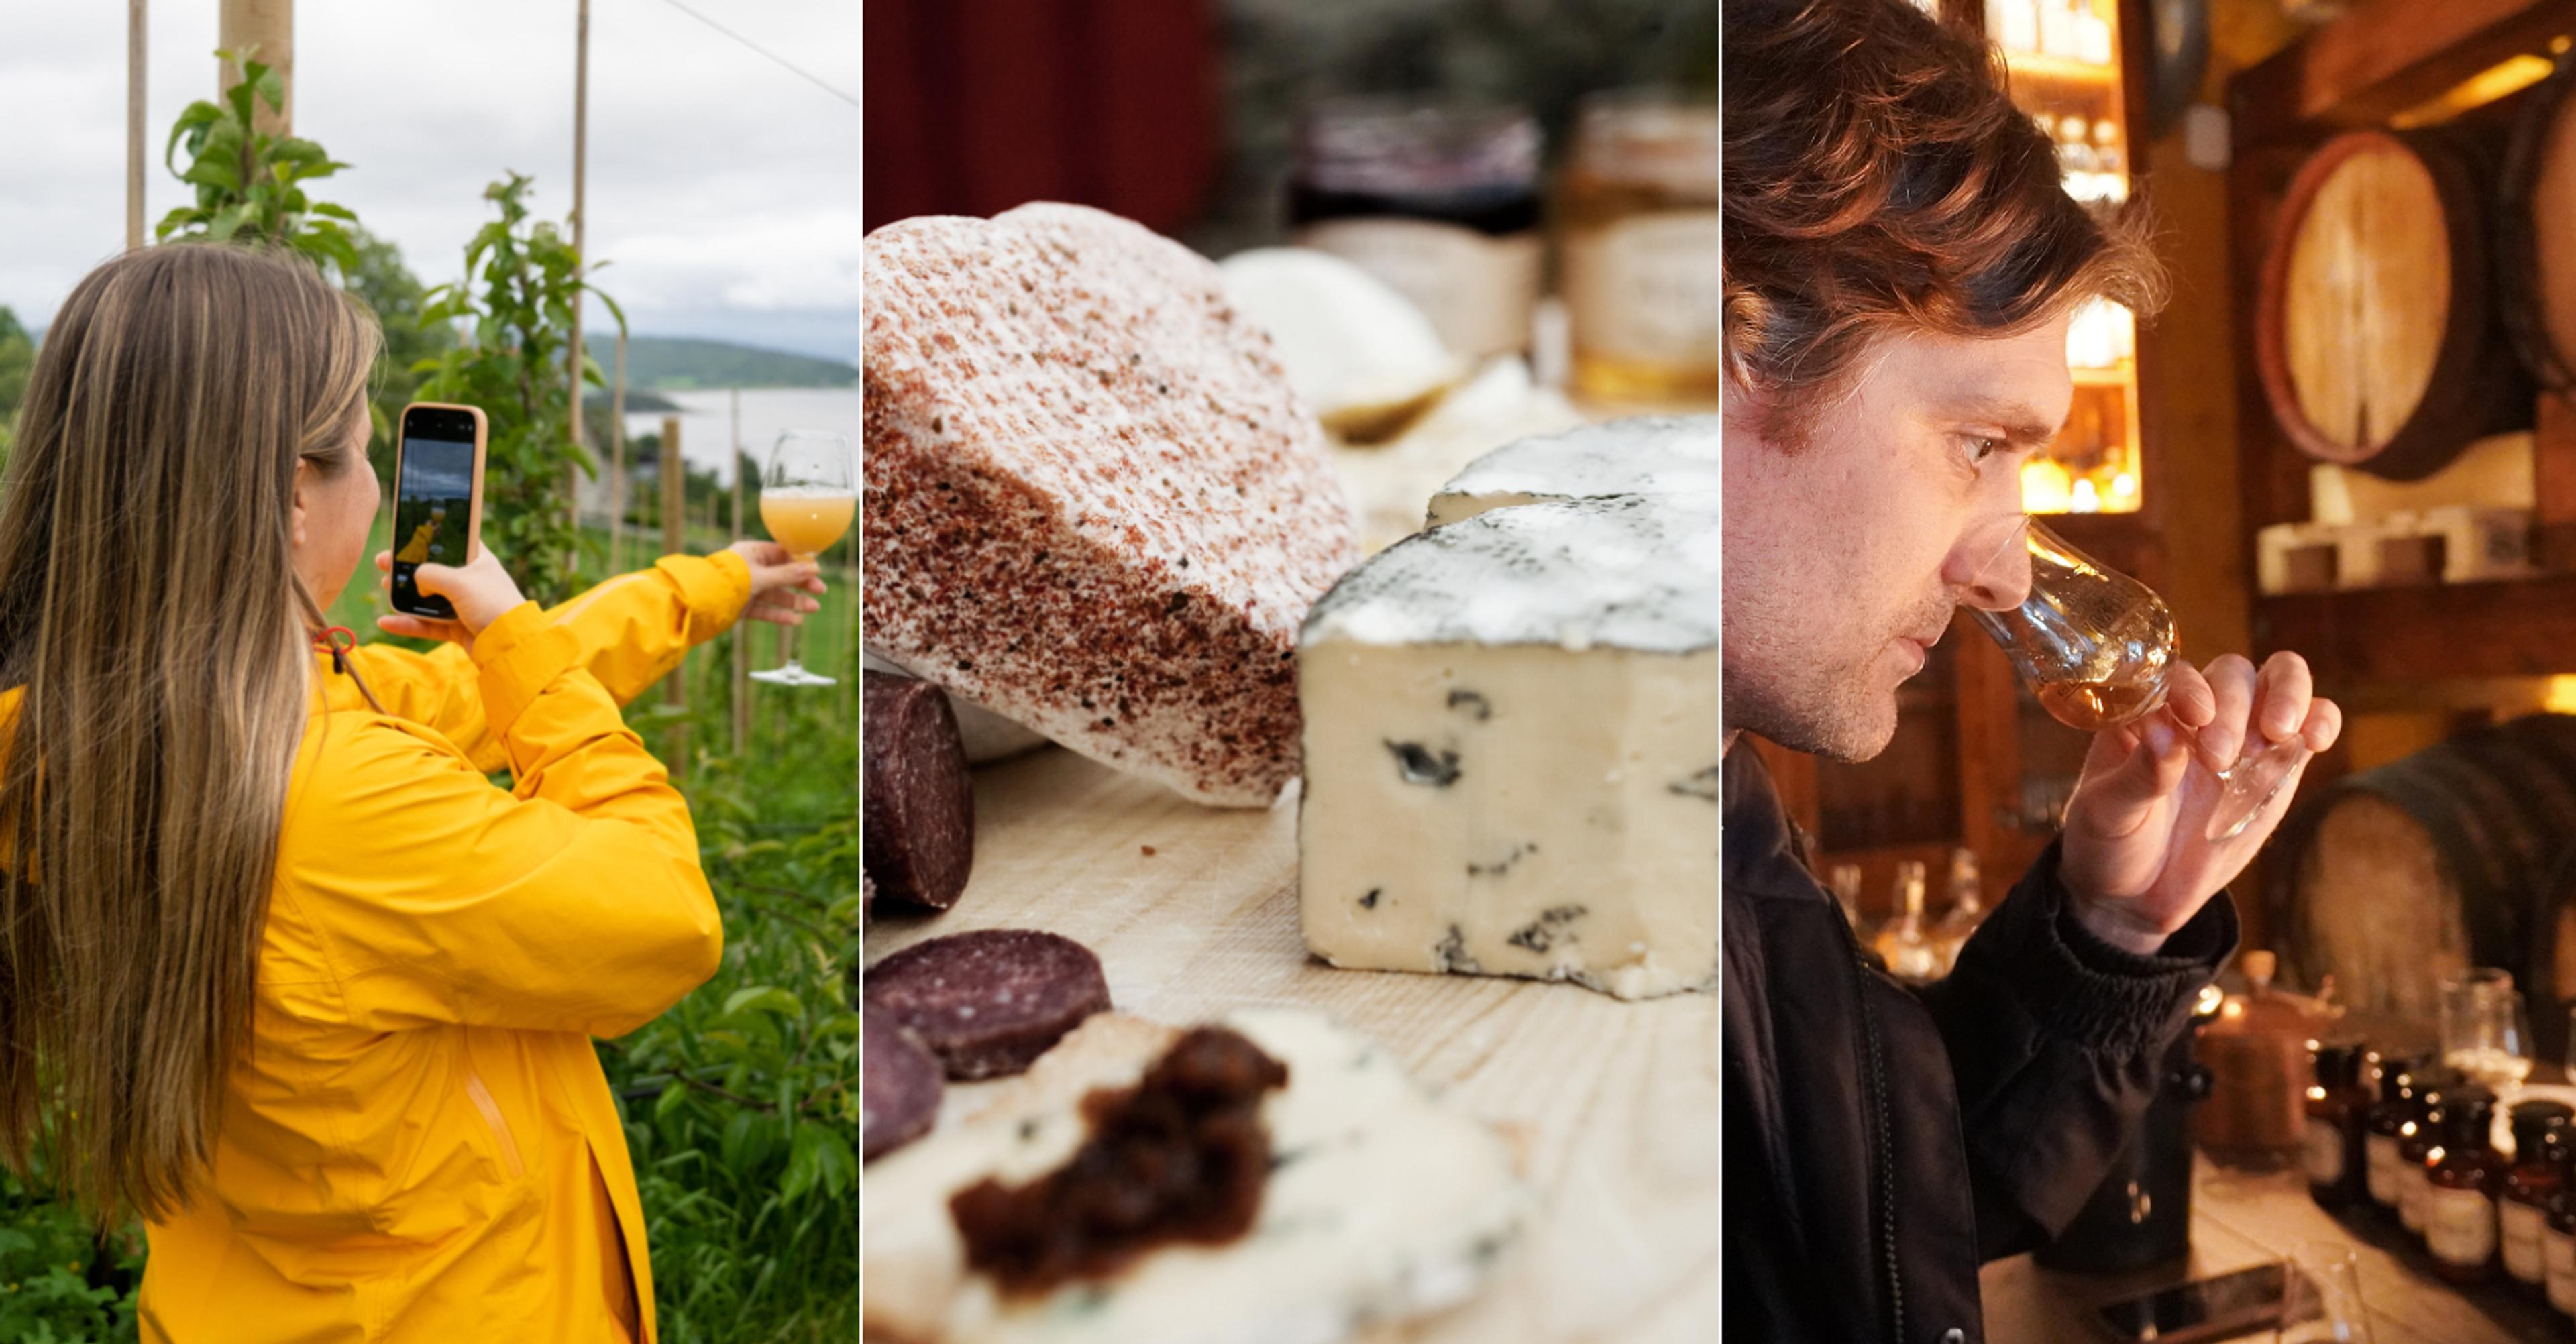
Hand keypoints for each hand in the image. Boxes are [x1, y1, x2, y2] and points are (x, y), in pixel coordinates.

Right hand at [374, 546, 527, 651]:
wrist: (512, 646)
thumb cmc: (492, 605)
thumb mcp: (459, 582)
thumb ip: (431, 574)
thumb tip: (415, 578)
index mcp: (478, 561)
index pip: (451, 544)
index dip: (428, 540)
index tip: (404, 538)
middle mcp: (471, 581)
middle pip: (433, 571)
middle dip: (408, 568)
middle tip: (384, 563)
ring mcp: (464, 606)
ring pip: (428, 598)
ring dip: (405, 595)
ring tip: (385, 588)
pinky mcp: (459, 628)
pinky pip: (428, 625)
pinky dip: (408, 624)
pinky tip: (386, 622)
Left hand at [727, 539, 826, 626]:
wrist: (700, 602)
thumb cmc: (729, 581)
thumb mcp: (762, 576)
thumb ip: (788, 574)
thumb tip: (814, 568)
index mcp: (751, 552)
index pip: (781, 554)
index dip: (800, 563)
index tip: (816, 571)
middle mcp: (749, 569)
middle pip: (781, 575)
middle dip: (801, 584)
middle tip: (820, 591)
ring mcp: (746, 588)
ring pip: (775, 594)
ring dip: (794, 601)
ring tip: (813, 608)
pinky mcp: (742, 606)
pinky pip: (765, 609)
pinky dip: (779, 614)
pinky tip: (795, 620)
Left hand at [2057, 652, 2343, 954]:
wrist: (2140, 891)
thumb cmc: (2111, 840)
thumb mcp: (2108, 812)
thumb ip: (2139, 774)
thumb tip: (2165, 731)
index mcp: (2145, 711)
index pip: (2176, 675)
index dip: (2190, 687)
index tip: (2195, 716)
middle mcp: (2196, 711)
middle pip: (2230, 674)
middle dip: (2232, 707)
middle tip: (2219, 758)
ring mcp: (2241, 732)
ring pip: (2276, 679)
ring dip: (2287, 694)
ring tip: (2280, 731)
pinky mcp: (2278, 762)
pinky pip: (2309, 722)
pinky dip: (2320, 718)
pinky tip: (2316, 738)